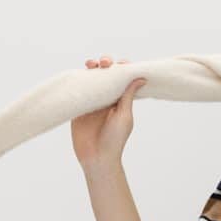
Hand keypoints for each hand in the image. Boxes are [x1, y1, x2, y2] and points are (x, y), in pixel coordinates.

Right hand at [71, 54, 146, 169]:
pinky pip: (78, 88)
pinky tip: (81, 71)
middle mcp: (107, 98)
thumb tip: (141, 77)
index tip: (123, 64)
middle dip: (106, 64)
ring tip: (91, 64)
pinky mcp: (79, 105)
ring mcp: (92, 101)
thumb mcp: (124, 115)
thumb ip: (128, 96)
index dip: (123, 68)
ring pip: (92, 78)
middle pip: (106, 74)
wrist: (96, 157)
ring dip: (92, 67)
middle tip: (105, 63)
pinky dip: (79, 78)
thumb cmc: (115, 140)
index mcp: (120, 101)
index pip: (123, 79)